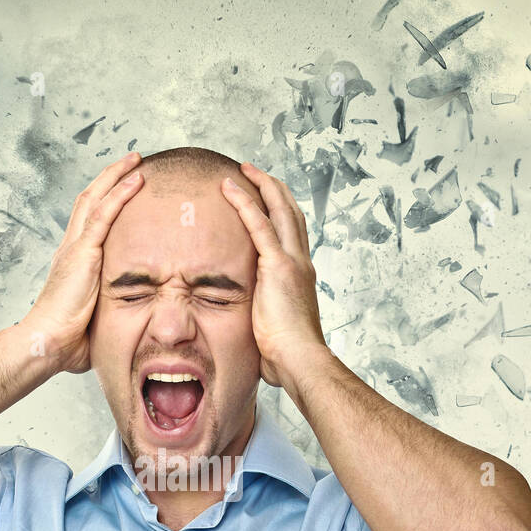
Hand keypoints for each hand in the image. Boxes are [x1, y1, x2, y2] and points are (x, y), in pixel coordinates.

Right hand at [21, 151, 144, 374]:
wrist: (48, 343)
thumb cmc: (67, 341)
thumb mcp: (94, 320)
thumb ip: (108, 312)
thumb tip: (128, 325)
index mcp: (73, 261)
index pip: (89, 220)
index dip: (105, 200)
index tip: (124, 187)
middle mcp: (71, 248)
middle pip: (90, 199)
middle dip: (110, 177)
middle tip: (132, 161)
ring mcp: (75, 247)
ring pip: (95, 198)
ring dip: (116, 175)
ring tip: (137, 159)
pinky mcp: (82, 253)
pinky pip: (104, 214)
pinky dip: (120, 194)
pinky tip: (136, 180)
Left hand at [220, 161, 326, 388]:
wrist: (300, 360)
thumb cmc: (287, 356)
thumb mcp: (273, 329)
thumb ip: (263, 318)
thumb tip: (249, 330)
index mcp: (300, 275)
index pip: (292, 233)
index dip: (280, 211)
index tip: (265, 199)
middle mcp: (300, 262)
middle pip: (290, 211)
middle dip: (273, 188)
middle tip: (253, 172)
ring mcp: (292, 261)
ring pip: (279, 208)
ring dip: (261, 185)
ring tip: (243, 170)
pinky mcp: (278, 265)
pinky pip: (258, 224)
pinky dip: (244, 202)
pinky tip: (229, 188)